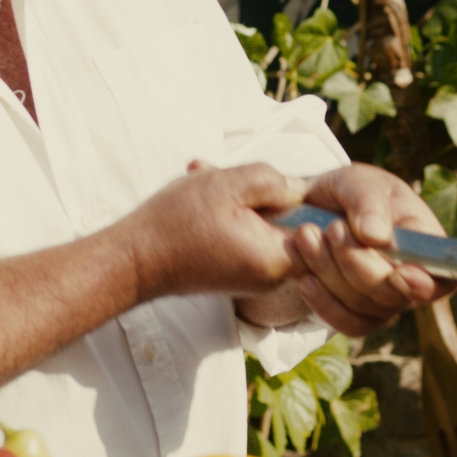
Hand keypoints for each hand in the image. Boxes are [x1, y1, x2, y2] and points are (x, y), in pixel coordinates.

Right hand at [119, 162, 302, 301]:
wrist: (132, 260)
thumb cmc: (176, 222)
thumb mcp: (229, 184)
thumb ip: (275, 182)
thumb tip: (303, 189)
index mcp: (280, 258)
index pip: (324, 233)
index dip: (314, 202)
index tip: (287, 184)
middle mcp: (273, 277)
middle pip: (296, 227)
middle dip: (272, 195)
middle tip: (240, 178)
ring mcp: (255, 278)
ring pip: (268, 228)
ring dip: (245, 201)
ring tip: (211, 178)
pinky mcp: (237, 274)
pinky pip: (250, 237)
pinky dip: (234, 216)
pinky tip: (206, 197)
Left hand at [289, 164, 456, 335]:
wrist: (313, 209)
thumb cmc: (349, 192)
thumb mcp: (359, 182)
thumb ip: (368, 202)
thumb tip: (377, 236)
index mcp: (426, 243)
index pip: (443, 277)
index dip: (425, 283)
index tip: (400, 273)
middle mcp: (412, 278)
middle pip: (393, 293)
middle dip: (356, 261)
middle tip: (331, 227)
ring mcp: (385, 300)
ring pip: (362, 305)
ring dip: (328, 272)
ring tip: (305, 235)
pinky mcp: (358, 314)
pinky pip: (345, 322)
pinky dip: (321, 301)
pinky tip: (304, 276)